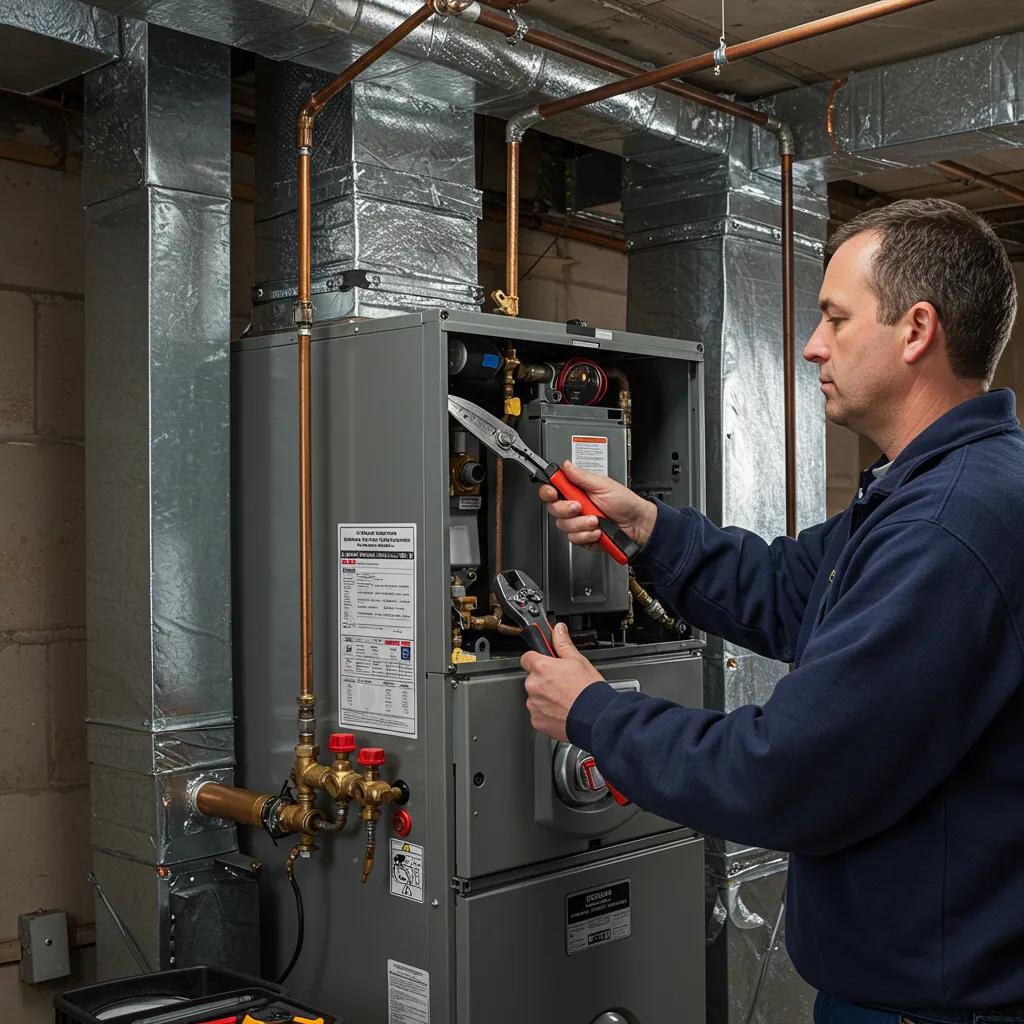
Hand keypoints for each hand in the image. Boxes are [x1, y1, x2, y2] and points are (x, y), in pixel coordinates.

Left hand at [521, 622, 604, 741]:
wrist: (595, 718)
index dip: (537, 659)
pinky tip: (561, 710)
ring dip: (545, 697)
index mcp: (542, 668)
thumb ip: (563, 644)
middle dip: (544, 680)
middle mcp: (534, 686)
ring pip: (535, 696)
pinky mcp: (537, 721)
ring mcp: (534, 704)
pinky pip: (538, 713)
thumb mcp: (579, 661)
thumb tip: (558, 629)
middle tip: (562, 683)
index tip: (546, 663)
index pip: (527, 657)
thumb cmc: (588, 691)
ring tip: (564, 699)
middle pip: (533, 678)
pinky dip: (547, 713)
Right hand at [539, 460, 656, 550]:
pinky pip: (574, 539)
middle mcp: (574, 507)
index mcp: (577, 491)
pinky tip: (598, 531)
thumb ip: (582, 476)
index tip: (552, 492)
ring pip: (564, 526)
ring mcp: (578, 522)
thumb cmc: (624, 502)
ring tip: (596, 520)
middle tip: (580, 507)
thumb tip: (567, 465)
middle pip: (554, 509)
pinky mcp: (582, 537)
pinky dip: (587, 535)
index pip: (553, 490)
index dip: (548, 491)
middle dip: (567, 510)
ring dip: (581, 524)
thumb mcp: (603, 485)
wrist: (636, 524)